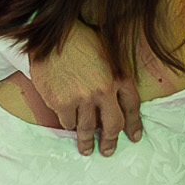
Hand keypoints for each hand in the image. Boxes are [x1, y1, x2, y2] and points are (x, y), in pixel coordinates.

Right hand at [25, 23, 144, 152]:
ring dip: (86, 142)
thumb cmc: (79, 40)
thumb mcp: (107, 52)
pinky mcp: (61, 102)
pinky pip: (67, 122)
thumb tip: (117, 99)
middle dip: (110, 142)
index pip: (132, 107)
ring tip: (85, 149)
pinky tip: (69, 124)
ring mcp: (82, 98)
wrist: (50, 33)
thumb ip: (115, 75)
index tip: (134, 137)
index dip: (134, 125)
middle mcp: (104, 90)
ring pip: (87, 128)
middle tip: (107, 151)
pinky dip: (69, 124)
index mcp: (118, 76)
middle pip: (113, 125)